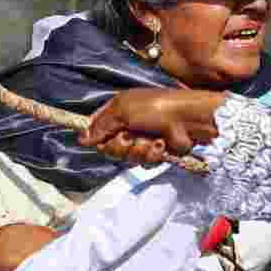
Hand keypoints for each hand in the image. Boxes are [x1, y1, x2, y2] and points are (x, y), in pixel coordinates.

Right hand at [79, 88, 226, 161]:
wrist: (188, 119)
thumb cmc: (155, 108)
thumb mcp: (123, 110)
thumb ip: (101, 126)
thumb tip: (81, 139)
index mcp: (118, 110)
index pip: (96, 125)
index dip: (94, 135)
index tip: (93, 141)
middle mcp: (128, 125)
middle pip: (109, 146)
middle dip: (120, 145)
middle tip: (130, 137)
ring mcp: (141, 139)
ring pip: (126, 156)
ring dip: (139, 150)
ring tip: (151, 141)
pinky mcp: (154, 152)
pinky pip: (143, 162)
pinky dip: (152, 154)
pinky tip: (162, 145)